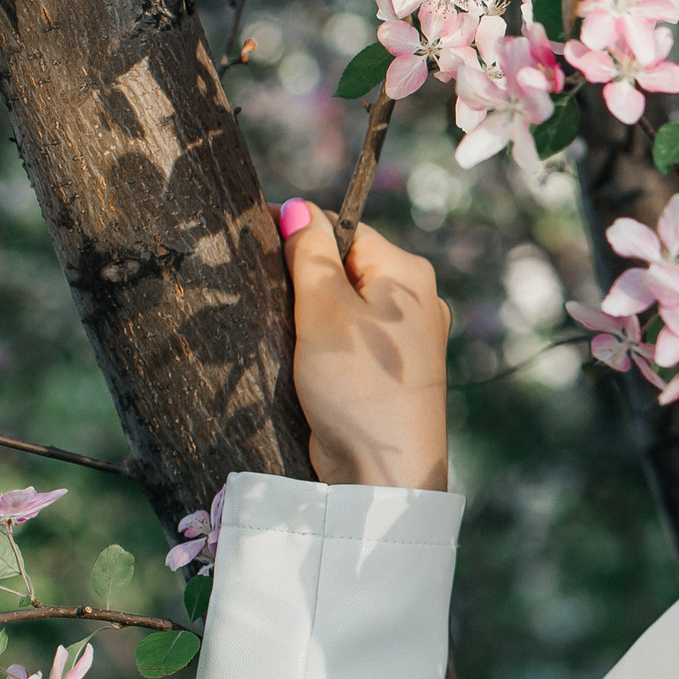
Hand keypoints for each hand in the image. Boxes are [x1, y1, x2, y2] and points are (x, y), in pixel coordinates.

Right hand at [279, 200, 451, 491]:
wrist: (384, 470)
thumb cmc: (357, 385)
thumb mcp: (324, 311)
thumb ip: (311, 257)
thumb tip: (298, 208)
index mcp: (408, 274)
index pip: (347, 230)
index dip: (302, 238)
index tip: (262, 254)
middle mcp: (415, 301)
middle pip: (344, 269)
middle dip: (303, 280)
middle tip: (269, 302)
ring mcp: (404, 340)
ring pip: (341, 308)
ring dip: (306, 316)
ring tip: (282, 334)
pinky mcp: (387, 373)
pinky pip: (346, 342)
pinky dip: (319, 345)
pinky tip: (298, 358)